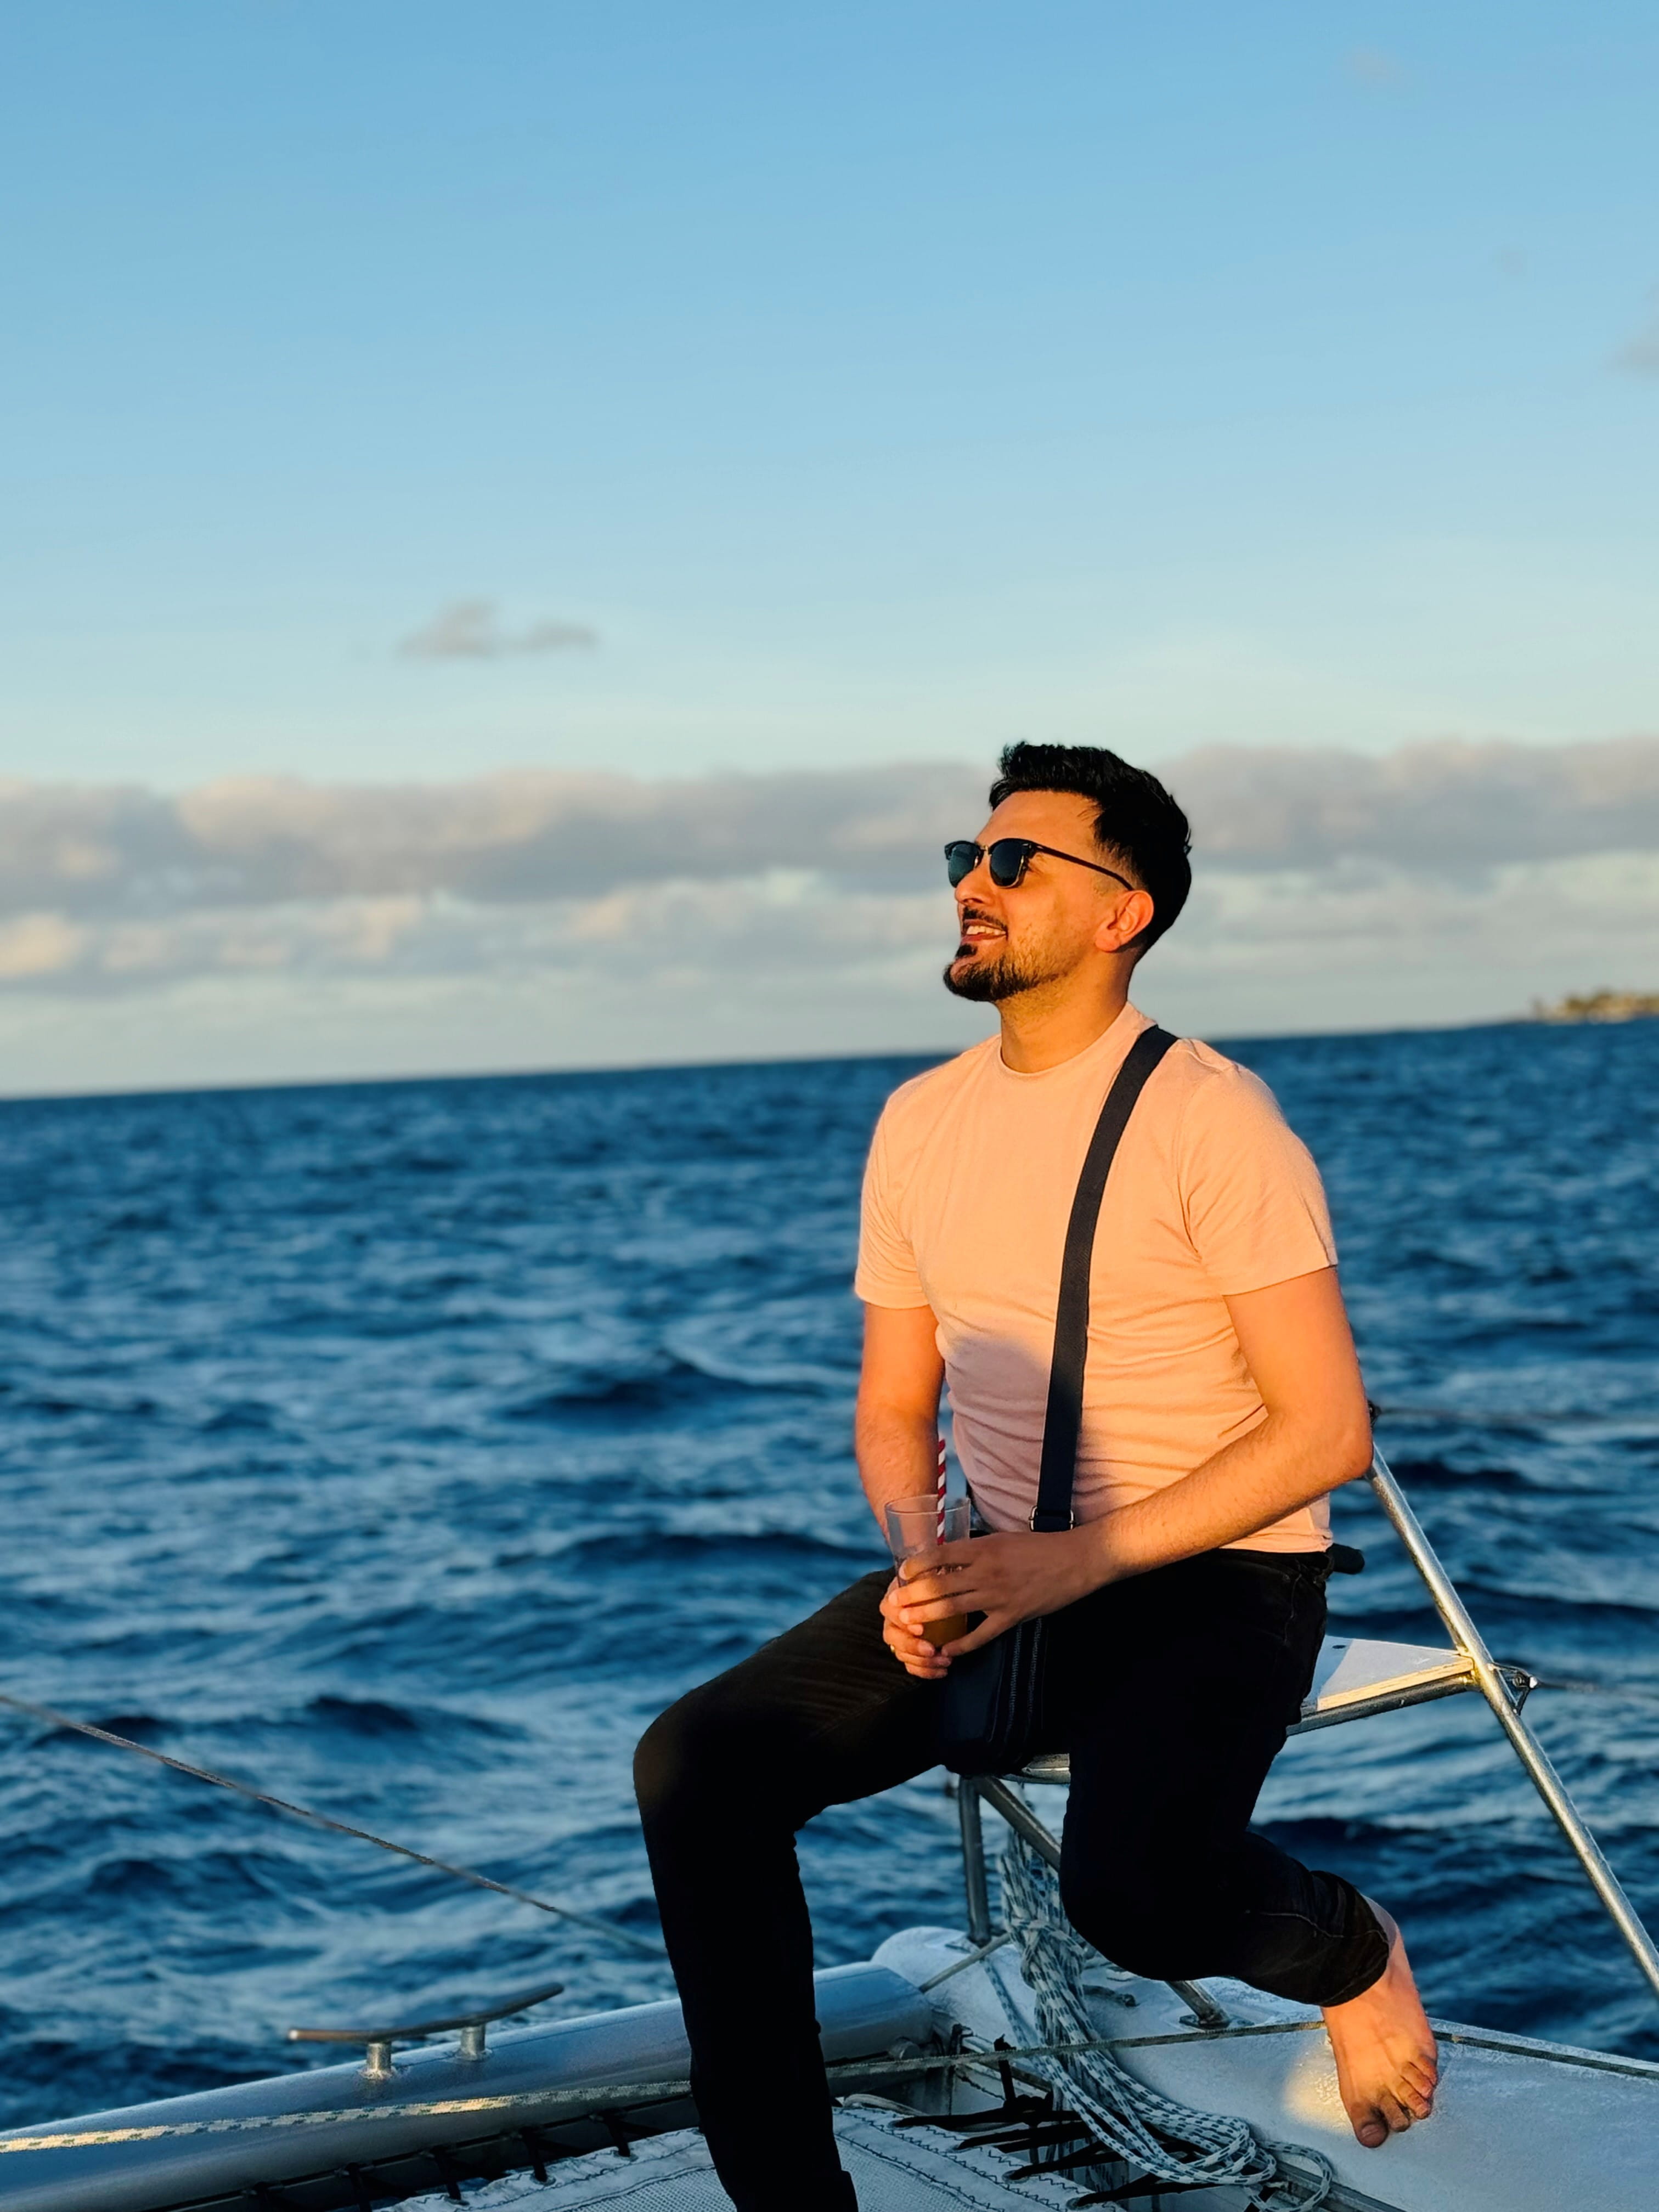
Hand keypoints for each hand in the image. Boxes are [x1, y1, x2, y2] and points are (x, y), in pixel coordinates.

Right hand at [880, 1575, 953, 1678]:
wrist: (950, 1589)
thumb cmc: (943, 1578)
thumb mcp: (938, 1571)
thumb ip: (929, 1574)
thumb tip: (924, 1567)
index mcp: (896, 1595)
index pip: (889, 1609)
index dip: (901, 1620)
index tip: (921, 1628)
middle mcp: (893, 1617)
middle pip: (891, 1636)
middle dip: (911, 1645)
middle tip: (932, 1650)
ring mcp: (900, 1636)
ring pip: (901, 1654)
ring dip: (922, 1661)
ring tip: (946, 1661)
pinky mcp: (910, 1651)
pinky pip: (911, 1666)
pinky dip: (925, 1672)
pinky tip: (943, 1671)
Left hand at [889, 1529, 1108, 1657]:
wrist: (1075, 1560)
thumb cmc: (1039, 1546)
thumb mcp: (1003, 1539)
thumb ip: (977, 1549)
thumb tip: (948, 1557)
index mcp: (983, 1548)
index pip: (940, 1556)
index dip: (916, 1566)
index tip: (901, 1573)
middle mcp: (986, 1572)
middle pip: (940, 1585)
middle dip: (912, 1597)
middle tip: (892, 1606)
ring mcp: (998, 1596)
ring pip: (953, 1609)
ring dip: (928, 1618)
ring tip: (909, 1626)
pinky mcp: (1012, 1616)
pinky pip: (981, 1635)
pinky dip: (962, 1645)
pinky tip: (946, 1651)